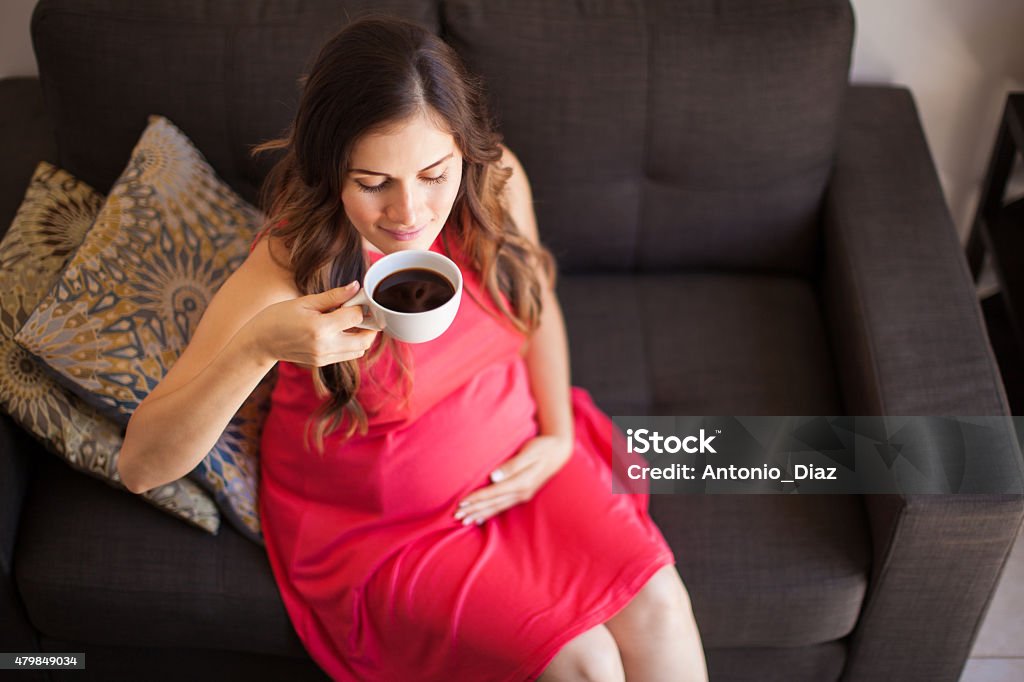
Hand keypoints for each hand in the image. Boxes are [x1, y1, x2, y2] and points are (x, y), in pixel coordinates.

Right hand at [244, 281, 378, 365]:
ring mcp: (324, 358)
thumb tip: (355, 286)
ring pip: (359, 351)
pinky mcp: (322, 363)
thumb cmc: (278, 317)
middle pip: (365, 340)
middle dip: (370, 325)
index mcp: (320, 328)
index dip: (360, 305)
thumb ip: (333, 296)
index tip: (357, 298)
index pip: (356, 316)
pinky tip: (342, 331)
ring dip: (363, 336)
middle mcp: (325, 346)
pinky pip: (347, 355)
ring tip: (352, 321)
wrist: (260, 342)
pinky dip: (351, 344)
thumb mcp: (305, 302)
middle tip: (364, 312)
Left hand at [453, 434, 572, 525]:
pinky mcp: (523, 494)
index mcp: (522, 482)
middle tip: (456, 517)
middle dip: (474, 510)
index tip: (461, 502)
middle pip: (493, 504)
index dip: (476, 498)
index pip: (493, 492)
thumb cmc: (542, 447)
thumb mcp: (529, 452)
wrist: (559, 450)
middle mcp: (522, 492)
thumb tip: (495, 477)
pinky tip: (481, 518)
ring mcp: (523, 495)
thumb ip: (513, 465)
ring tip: (465, 521)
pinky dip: (490, 513)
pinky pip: (503, 507)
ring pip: (497, 508)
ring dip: (480, 514)